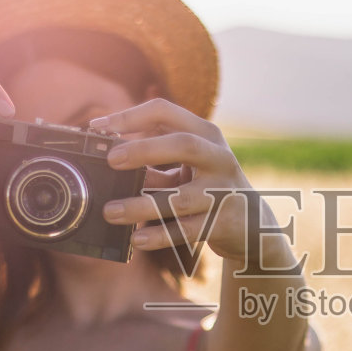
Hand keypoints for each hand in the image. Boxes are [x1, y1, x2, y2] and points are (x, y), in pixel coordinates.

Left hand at [91, 98, 262, 263]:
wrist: (252, 224)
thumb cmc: (208, 187)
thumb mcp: (188, 165)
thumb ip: (156, 159)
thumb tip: (108, 160)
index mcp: (206, 135)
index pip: (166, 112)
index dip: (130, 116)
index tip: (99, 127)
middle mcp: (219, 158)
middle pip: (182, 145)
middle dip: (143, 150)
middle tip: (111, 159)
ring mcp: (224, 191)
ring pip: (179, 198)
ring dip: (140, 206)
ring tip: (110, 211)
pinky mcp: (223, 223)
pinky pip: (186, 231)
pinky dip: (159, 235)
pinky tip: (136, 238)